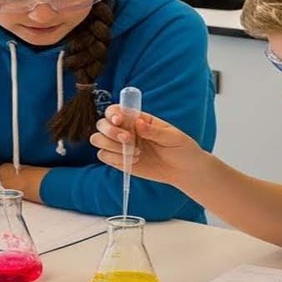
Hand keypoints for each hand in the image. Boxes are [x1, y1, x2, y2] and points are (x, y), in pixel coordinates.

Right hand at [90, 106, 207, 185]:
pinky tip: (132, 161)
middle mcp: (125, 130)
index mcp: (137, 118)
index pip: (115, 110)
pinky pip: (104, 156)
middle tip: (128, 140)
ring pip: (97, 140)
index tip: (119, 120)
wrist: (184, 170)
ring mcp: (120, 146)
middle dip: (110, 131)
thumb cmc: (181, 148)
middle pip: (101, 124)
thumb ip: (154, 131)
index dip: (112, 113)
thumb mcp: (173, 137)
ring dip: (110, 145)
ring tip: (133, 153)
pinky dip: (113, 159)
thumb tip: (138, 123)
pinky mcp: (119, 160)